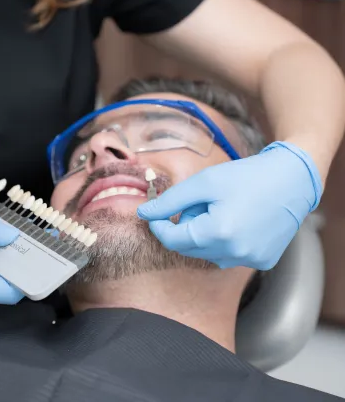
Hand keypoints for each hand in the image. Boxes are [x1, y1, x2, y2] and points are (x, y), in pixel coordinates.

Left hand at [137, 141, 321, 269]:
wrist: (292, 180)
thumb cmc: (247, 176)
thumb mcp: (204, 182)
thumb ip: (171, 200)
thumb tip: (144, 212)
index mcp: (218, 233)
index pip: (173, 240)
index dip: (159, 227)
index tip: (154, 215)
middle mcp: (235, 254)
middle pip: (190, 247)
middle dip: (185, 226)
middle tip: (198, 204)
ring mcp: (251, 261)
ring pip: (208, 253)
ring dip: (204, 234)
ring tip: (221, 210)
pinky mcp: (262, 261)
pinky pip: (230, 256)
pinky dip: (224, 241)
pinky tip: (237, 221)